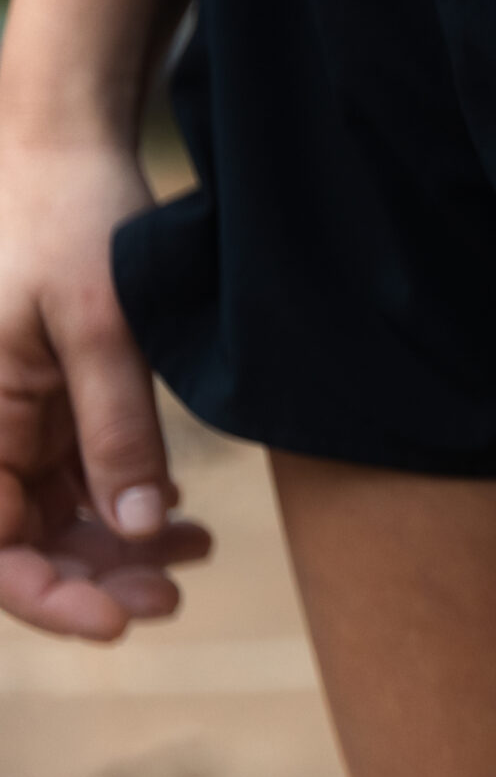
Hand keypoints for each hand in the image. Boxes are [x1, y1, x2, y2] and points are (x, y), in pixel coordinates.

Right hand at [0, 138, 210, 639]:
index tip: (120, 622)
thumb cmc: (71, 224)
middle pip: (20, 544)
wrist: (66, 153)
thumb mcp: (105, 329)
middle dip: (93, 579)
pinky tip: (183, 520)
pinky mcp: (42, 406)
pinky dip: (123, 503)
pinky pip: (71, 479)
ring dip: (116, 548)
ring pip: (51, 519)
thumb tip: (140, 527)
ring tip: (195, 556)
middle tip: (174, 596)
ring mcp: (9, 421)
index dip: (47, 599)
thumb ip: (118, 431)